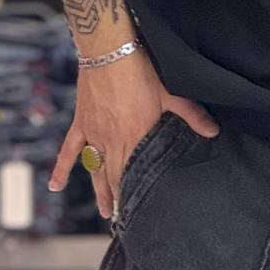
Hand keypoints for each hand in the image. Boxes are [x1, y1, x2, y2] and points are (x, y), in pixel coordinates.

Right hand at [48, 50, 219, 219]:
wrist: (109, 50)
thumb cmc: (140, 71)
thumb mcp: (170, 95)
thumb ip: (191, 116)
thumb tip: (214, 132)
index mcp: (135, 139)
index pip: (134, 175)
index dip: (135, 195)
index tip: (138, 213)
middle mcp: (113, 142)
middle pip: (114, 179)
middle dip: (118, 200)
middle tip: (123, 220)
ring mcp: (95, 135)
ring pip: (96, 171)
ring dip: (100, 193)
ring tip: (104, 211)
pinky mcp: (82, 124)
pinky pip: (69, 150)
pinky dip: (62, 169)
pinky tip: (55, 186)